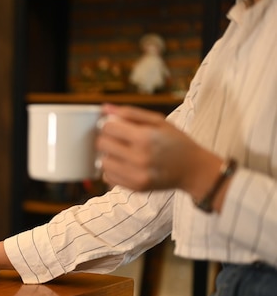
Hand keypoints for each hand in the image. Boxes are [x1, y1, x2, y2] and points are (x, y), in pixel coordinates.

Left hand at [96, 104, 222, 198]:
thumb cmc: (176, 141)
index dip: (109, 124)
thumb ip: (130, 113)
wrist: (193, 170)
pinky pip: (108, 177)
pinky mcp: (135, 187)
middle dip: (107, 139)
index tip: (116, 125)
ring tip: (123, 152)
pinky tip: (125, 164)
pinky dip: (113, 170)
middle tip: (119, 139)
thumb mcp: (158, 121)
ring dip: (109, 155)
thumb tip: (104, 108)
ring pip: (103, 163)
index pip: (107, 128)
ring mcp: (136, 175)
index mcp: (145, 137)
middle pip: (102, 145)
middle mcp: (139, 158)